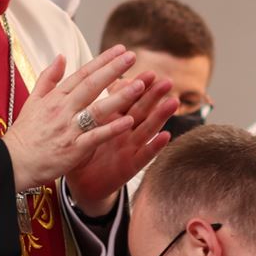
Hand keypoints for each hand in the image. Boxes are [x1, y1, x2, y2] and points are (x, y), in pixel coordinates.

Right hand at [1, 45, 144, 192]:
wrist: (12, 163)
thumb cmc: (24, 134)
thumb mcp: (32, 101)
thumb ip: (48, 78)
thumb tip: (60, 56)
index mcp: (55, 98)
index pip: (82, 74)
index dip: (102, 60)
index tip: (120, 49)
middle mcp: (63, 110)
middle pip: (92, 86)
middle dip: (113, 70)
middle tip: (132, 57)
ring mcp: (69, 129)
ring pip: (97, 109)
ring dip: (119, 97)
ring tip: (139, 86)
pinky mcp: (73, 150)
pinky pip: (95, 137)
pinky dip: (111, 129)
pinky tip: (128, 121)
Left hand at [64, 69, 177, 214]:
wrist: (82, 183)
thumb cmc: (83, 151)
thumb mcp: (84, 124)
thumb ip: (91, 102)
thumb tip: (92, 77)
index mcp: (113, 118)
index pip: (128, 98)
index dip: (138, 86)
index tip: (148, 72)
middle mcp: (126, 131)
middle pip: (142, 109)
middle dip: (154, 95)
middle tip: (167, 81)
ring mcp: (130, 148)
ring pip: (147, 129)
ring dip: (160, 116)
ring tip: (173, 102)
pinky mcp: (130, 166)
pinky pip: (143, 155)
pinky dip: (155, 146)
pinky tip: (166, 135)